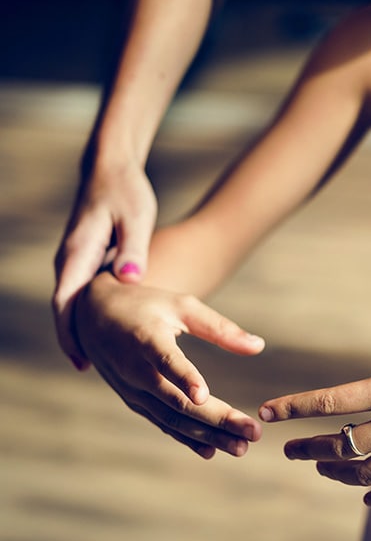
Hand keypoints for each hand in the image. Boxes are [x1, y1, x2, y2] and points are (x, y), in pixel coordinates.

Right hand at [53, 163, 156, 369]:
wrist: (112, 171)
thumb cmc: (126, 193)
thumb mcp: (135, 218)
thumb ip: (132, 249)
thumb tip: (129, 278)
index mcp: (78, 253)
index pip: (66, 301)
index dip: (70, 333)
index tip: (80, 358)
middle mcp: (70, 261)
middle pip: (65, 309)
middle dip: (73, 338)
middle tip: (89, 368)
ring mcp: (75, 261)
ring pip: (73, 303)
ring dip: (81, 329)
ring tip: (99, 360)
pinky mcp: (86, 260)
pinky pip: (83, 294)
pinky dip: (90, 314)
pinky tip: (108, 332)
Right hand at [75, 273, 265, 457]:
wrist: (91, 318)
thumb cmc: (145, 306)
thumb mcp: (181, 305)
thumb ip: (219, 327)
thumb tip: (258, 346)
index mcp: (145, 338)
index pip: (165, 360)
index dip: (184, 377)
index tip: (204, 395)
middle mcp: (134, 369)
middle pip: (177, 400)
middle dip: (217, 419)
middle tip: (253, 433)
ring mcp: (132, 390)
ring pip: (171, 418)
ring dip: (207, 436)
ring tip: (241, 447)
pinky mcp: (134, 401)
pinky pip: (162, 422)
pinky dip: (186, 438)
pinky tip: (211, 450)